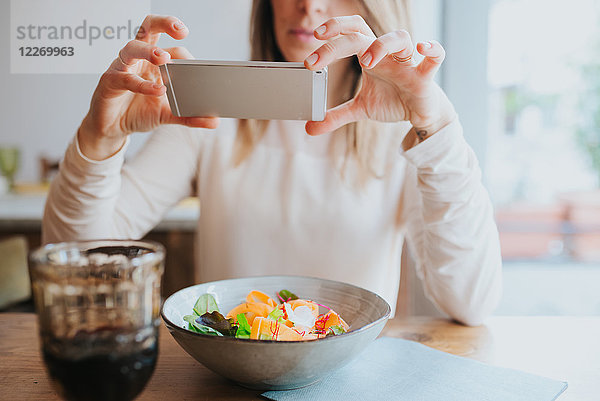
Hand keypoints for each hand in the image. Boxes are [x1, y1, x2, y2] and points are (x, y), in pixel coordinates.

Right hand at [79, 15, 219, 159]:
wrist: (113, 128)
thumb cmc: (139, 112)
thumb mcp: (169, 114)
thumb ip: (190, 116)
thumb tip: (215, 121)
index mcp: (154, 62)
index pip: (174, 49)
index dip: (187, 57)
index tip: (199, 69)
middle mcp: (138, 59)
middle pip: (149, 28)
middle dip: (164, 23)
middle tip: (180, 30)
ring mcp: (122, 67)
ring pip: (133, 47)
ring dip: (149, 50)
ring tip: (164, 58)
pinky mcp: (110, 82)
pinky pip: (126, 78)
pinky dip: (142, 84)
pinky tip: (157, 90)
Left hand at [303, 15, 455, 136]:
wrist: (421, 113)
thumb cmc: (393, 101)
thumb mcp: (360, 109)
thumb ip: (335, 116)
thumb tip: (310, 127)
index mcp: (370, 56)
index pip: (351, 32)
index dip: (334, 29)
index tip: (313, 36)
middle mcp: (387, 55)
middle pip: (364, 33)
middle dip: (340, 39)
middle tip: (318, 53)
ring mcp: (407, 63)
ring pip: (400, 38)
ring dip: (381, 45)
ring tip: (365, 62)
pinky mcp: (425, 77)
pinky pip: (435, 56)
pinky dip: (432, 49)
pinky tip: (422, 48)